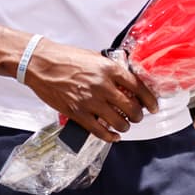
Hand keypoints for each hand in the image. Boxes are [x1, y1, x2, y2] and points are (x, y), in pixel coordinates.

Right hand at [21, 40, 157, 142]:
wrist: (41, 64)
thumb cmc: (66, 58)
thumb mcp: (94, 57)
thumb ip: (110, 70)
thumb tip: (126, 83)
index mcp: (108, 69)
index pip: (138, 87)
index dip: (149, 100)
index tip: (153, 106)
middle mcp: (102, 86)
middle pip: (132, 108)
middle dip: (138, 116)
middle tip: (137, 116)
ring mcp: (90, 101)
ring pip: (119, 122)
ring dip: (125, 126)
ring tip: (124, 124)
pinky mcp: (77, 113)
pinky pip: (100, 131)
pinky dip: (110, 136)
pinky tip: (113, 135)